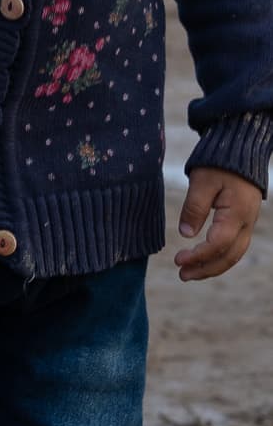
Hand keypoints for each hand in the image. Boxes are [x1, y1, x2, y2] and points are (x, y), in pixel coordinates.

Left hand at [175, 166, 260, 280]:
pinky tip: (203, 261)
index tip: (178, 260)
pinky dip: (219, 257)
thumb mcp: (202, 182)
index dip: (198, 256)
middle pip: (229, 256)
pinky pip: (234, 247)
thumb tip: (185, 235)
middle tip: (182, 275)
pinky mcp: (244, 222)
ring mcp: (248, 223)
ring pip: (234, 254)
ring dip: (212, 266)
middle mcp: (247, 222)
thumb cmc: (219, 163)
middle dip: (205, 269)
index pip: (218, 244)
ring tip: (189, 274)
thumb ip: (194, 208)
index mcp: (237, 213)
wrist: (240, 150)